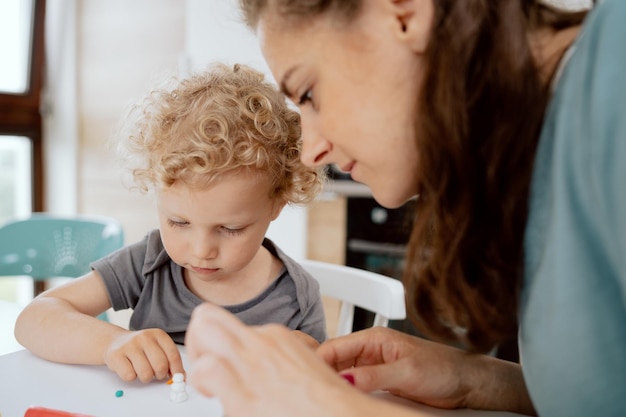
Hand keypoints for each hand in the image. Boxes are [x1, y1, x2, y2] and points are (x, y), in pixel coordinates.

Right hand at [104, 329, 184, 382]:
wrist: (115, 341)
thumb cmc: (141, 348)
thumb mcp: (157, 348)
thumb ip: (170, 360)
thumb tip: (182, 377)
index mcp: (158, 335)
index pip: (173, 355)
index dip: (177, 370)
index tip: (178, 378)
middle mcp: (145, 337)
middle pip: (160, 366)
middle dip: (160, 375)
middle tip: (156, 374)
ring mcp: (130, 345)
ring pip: (146, 374)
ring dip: (146, 378)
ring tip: (142, 370)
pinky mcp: (116, 355)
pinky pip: (130, 376)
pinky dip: (132, 377)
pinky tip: (130, 368)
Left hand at [185, 303, 366, 416]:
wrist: (342, 415)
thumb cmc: (326, 403)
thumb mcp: (301, 369)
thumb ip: (277, 364)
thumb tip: (263, 378)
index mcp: (277, 336)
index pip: (231, 328)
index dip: (220, 349)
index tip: (225, 367)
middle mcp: (261, 342)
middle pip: (208, 318)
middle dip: (197, 339)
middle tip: (204, 367)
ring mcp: (252, 362)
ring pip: (202, 331)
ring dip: (196, 358)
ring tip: (207, 384)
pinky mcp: (243, 390)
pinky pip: (204, 370)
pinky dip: (201, 383)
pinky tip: (213, 397)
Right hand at [317, 327, 470, 408]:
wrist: (467, 383)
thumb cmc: (443, 369)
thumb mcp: (406, 373)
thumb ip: (374, 376)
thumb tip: (345, 379)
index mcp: (374, 338)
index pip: (335, 346)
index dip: (318, 360)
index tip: (307, 377)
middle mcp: (371, 350)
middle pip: (335, 360)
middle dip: (323, 373)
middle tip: (312, 389)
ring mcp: (375, 367)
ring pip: (343, 373)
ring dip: (334, 383)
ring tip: (325, 395)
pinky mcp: (381, 382)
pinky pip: (356, 385)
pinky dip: (347, 392)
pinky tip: (342, 399)